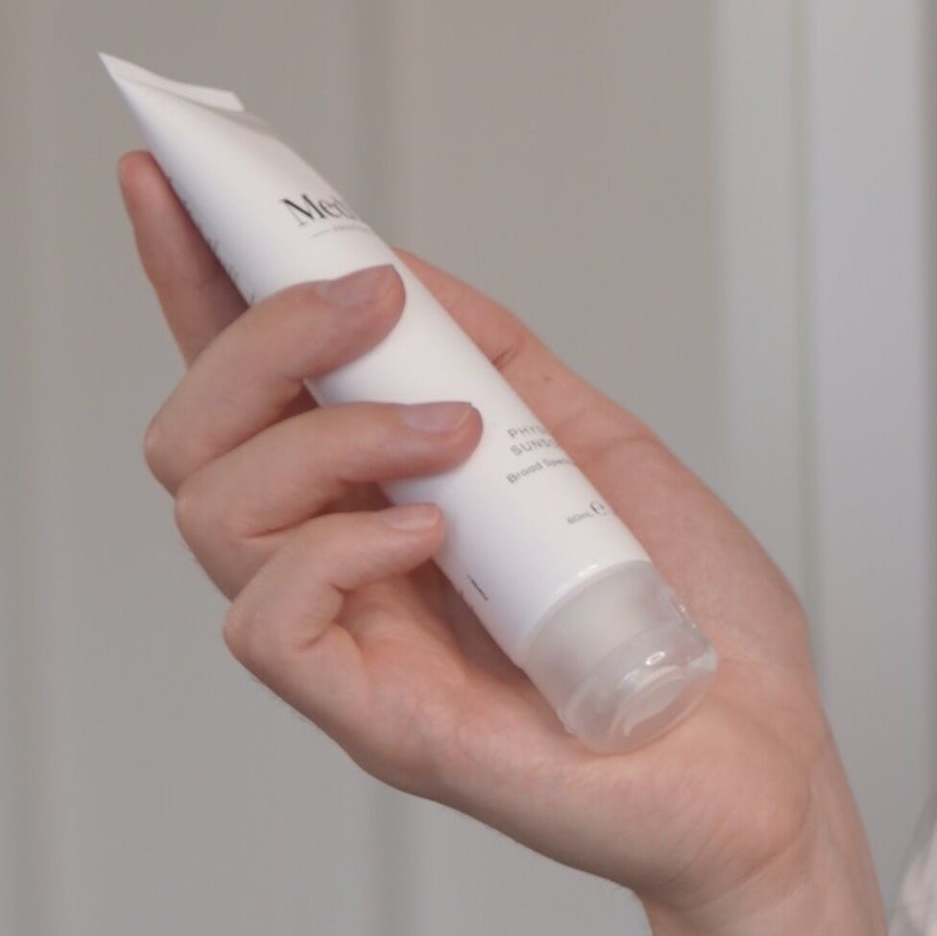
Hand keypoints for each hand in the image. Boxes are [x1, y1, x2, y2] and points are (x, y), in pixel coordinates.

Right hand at [120, 151, 853, 926]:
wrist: (766, 763)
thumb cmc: (693, 627)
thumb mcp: (597, 454)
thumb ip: (499, 365)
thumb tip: (406, 267)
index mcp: (381, 498)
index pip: (247, 385)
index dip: (192, 278)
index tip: (170, 173)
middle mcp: (343, 569)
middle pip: (192, 434)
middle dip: (260, 334)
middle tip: (374, 303)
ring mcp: (351, 646)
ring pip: (212, 514)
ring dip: (324, 438)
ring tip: (453, 433)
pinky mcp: (376, 722)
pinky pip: (268, 624)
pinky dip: (337, 551)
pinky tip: (429, 537)